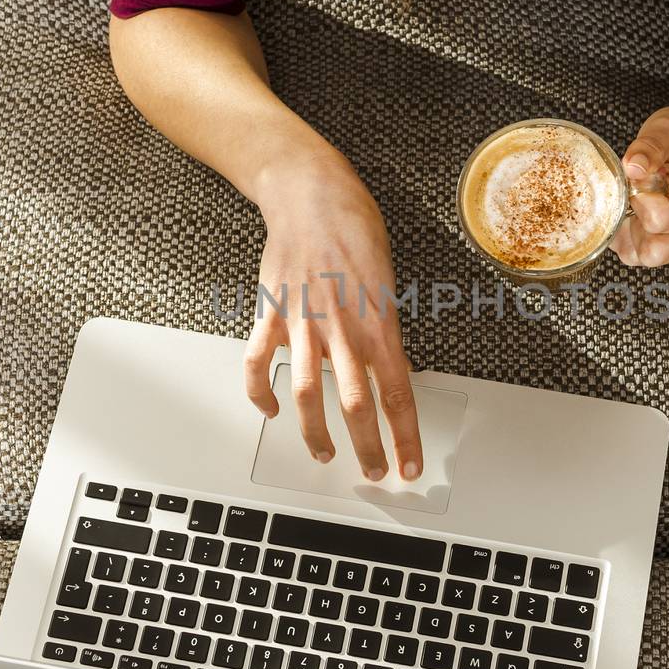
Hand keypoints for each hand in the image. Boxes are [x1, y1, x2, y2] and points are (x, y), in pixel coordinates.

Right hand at [243, 153, 422, 482]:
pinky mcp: (272, 312)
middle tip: (372, 472)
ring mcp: (303, 322)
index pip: (398, 393)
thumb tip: (392, 372)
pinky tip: (270, 410)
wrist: (312, 195)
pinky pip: (258, 361)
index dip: (405, 437)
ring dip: (315, 432)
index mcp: (378, 322)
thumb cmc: (355, 232)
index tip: (410, 466)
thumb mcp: (388, 284)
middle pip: (356, 404)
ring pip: (306, 393)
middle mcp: (342, 328)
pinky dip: (259, 391)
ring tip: (324, 453)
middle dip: (366, 447)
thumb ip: (385, 331)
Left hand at [612, 99, 668, 267]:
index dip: (638, 198)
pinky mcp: (667, 246)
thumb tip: (632, 166)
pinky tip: (631, 210)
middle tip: (636, 192)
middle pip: (653, 251)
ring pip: (641, 257)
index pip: (658, 220)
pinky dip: (625, 236)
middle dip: (633, 222)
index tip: (640, 175)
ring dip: (627, 231)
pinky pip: (634, 255)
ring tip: (635, 200)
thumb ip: (650, 146)